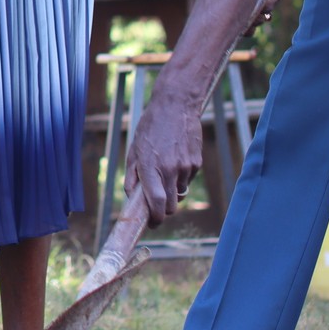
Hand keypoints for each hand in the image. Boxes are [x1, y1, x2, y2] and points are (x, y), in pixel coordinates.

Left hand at [125, 84, 204, 222]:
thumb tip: (132, 198)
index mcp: (150, 168)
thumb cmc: (151, 128)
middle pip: (170, 206)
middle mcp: (169, 170)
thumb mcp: (134, 150)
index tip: (151, 223)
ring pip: (179, 194)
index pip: (156, 203)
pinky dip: (181, 178)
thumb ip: (132, 176)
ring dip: (172, 191)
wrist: (176, 107)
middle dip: (163, 210)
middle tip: (156, 203)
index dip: (155, 219)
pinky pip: (188, 180)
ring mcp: (185, 167)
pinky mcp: (196, 163)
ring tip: (164, 171)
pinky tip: (175, 160)